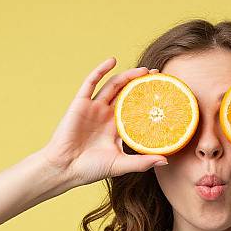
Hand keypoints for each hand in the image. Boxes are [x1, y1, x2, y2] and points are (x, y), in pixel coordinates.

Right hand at [39, 58, 166, 186]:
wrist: (65, 168)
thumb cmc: (91, 169)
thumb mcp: (121, 164)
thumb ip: (142, 162)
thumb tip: (166, 160)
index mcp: (117, 128)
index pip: (136, 109)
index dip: (148, 101)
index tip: (164, 94)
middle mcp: (107, 115)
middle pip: (127, 94)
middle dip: (141, 84)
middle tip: (158, 76)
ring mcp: (94, 108)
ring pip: (113, 86)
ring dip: (127, 76)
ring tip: (143, 70)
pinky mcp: (80, 103)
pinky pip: (91, 83)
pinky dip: (101, 70)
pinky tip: (112, 61)